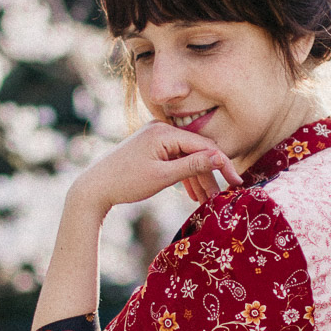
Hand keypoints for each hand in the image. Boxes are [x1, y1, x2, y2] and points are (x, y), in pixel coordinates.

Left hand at [71, 121, 242, 213]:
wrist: (94, 188)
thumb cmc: (126, 183)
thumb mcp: (163, 176)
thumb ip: (192, 165)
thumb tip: (220, 157)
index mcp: (164, 132)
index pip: (204, 146)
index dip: (222, 165)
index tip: (236, 183)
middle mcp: (161, 129)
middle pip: (196, 151)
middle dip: (209, 176)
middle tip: (220, 198)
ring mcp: (155, 137)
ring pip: (186, 158)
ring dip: (197, 179)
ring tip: (207, 201)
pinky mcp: (151, 147)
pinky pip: (174, 160)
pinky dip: (183, 176)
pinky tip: (192, 194)